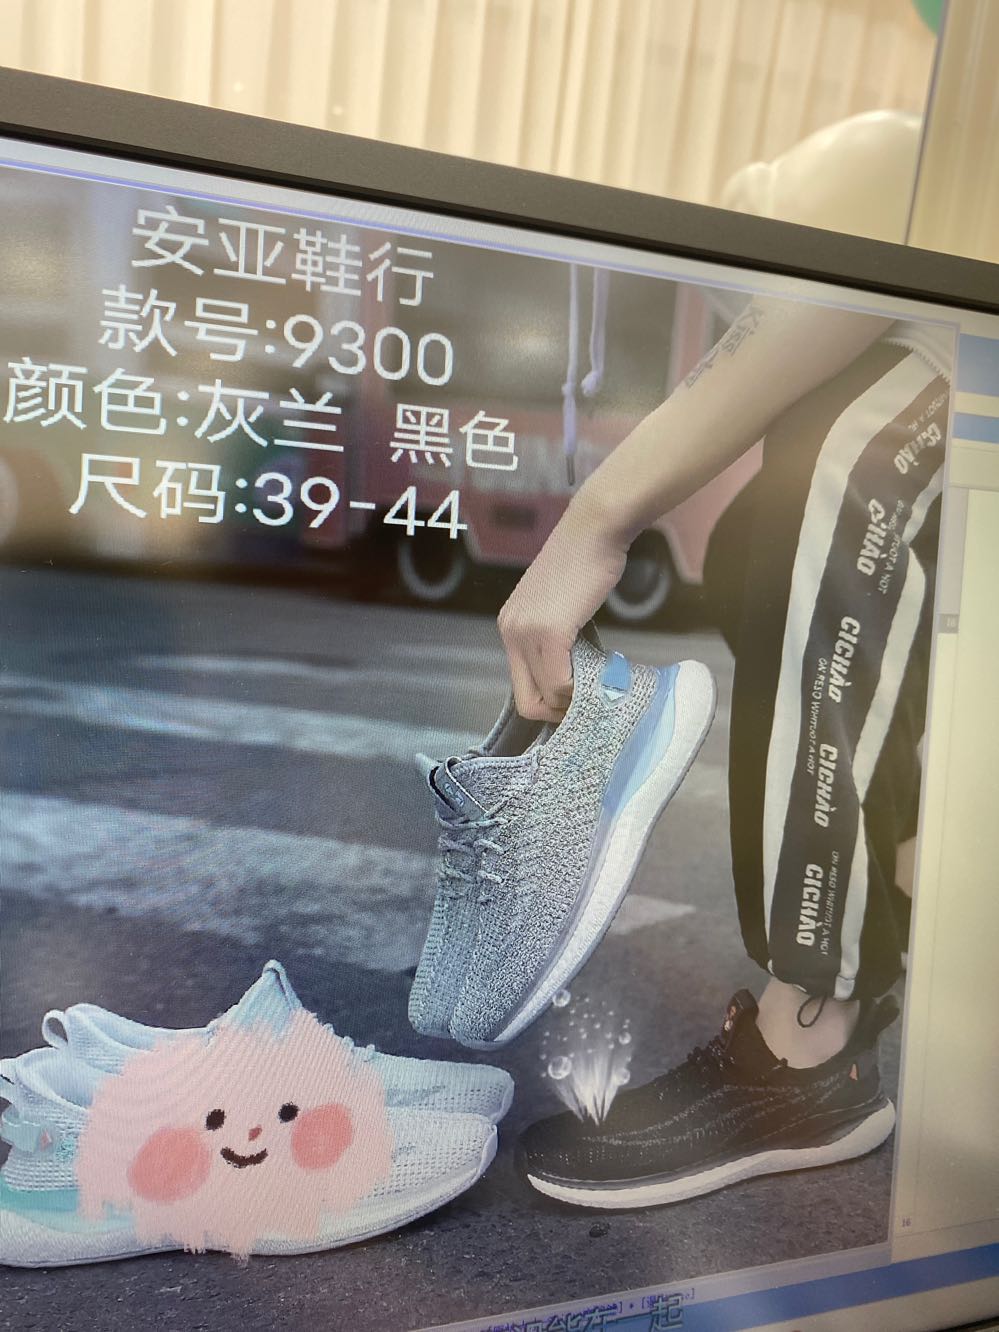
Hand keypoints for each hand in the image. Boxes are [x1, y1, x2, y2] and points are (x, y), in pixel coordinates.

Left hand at [498, 503, 626, 721]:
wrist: (594, 528)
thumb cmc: (585, 561)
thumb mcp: (559, 604)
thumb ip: (556, 637)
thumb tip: (573, 673)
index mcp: (510, 627)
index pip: (521, 688)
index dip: (550, 703)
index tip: (578, 697)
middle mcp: (510, 632)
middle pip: (527, 702)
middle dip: (559, 712)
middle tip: (588, 701)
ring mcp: (526, 632)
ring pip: (546, 696)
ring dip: (574, 700)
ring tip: (599, 683)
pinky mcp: (549, 632)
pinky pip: (561, 682)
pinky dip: (580, 688)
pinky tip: (600, 671)